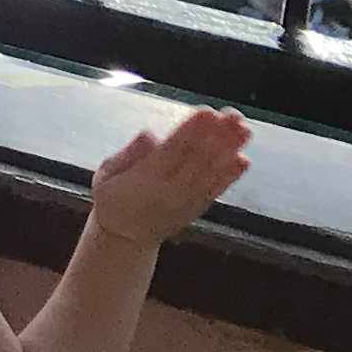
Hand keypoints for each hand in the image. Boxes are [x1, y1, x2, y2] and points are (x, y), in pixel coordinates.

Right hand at [89, 106, 251, 247]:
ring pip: (211, 173)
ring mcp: (187, 201)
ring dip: (230, 151)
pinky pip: (215, 190)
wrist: (125, 239)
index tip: (207, 112)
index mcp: (146, 179)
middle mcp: (171, 191)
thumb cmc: (112, 200)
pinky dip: (230, 176)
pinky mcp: (197, 208)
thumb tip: (150, 135)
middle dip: (218, 136)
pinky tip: (243, 160)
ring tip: (245, 130)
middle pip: (198, 160)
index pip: (173, 151)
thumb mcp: (106, 175)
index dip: (192, 132)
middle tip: (234, 114)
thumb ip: (128, 154)